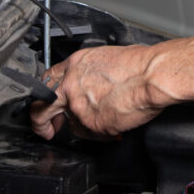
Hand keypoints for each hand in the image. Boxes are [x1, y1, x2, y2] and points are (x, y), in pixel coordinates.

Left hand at [29, 45, 163, 138]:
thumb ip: (88, 74)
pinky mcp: (90, 124)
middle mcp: (71, 84)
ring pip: (72, 124)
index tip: (49, 105)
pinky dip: (102, 133)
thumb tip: (88, 86)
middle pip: (41, 106)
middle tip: (48, 128)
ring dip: (85, 126)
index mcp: (75, 65)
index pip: (47, 81)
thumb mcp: (104, 59)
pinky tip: (114, 126)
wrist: (151, 75)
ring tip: (105, 120)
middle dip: (41, 121)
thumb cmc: (138, 65)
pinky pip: (91, 134)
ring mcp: (78, 106)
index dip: (46, 95)